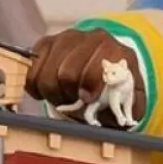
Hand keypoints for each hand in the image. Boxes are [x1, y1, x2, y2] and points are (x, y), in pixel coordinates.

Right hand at [26, 28, 144, 118]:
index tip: (86, 99)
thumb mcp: (130, 94)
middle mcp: (89, 39)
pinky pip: (32, 70)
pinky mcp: (46, 44)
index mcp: (114, 50)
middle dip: (68, 95)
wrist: (106, 58)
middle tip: (73, 103)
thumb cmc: (116, 82)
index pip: (95, 67)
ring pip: (47, 73)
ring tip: (62, 97)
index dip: (88, 86)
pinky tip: (47, 91)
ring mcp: (65, 39)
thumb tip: (122, 124)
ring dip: (53, 93)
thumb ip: (129, 107)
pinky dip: (36, 86)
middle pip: (66, 73)